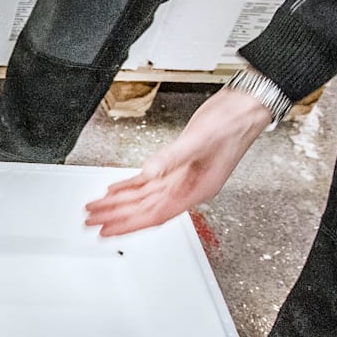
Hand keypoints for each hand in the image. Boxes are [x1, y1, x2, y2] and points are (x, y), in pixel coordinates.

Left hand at [85, 88, 272, 235]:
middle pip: (144, 208)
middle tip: (91, 221)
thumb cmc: (233, 124)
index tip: (108, 231)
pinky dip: (130, 186)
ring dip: (118, 203)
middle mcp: (187, 188)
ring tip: (96, 209)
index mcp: (196, 189)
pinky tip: (114, 190)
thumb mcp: (199, 139)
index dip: (129, 224)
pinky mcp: (177, 165)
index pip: (155, 214)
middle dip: (116, 215)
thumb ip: (171, 157)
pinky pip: (148, 181)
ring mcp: (181, 178)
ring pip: (143, 196)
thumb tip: (149, 173)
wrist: (246, 106)